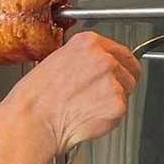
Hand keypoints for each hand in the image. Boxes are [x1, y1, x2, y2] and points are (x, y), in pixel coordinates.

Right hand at [0, 31, 140, 153]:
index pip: (122, 51)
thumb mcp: (55, 60)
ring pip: (126, 92)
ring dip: (113, 100)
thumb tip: (96, 66)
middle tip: (99, 95)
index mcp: (88, 43)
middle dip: (120, 83)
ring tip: (86, 106)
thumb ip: (83, 59)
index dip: (120, 65)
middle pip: (130, 71)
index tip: (118, 72)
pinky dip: (108, 117)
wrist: (33, 121)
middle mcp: (104, 59)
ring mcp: (113, 83)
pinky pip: (120, 112)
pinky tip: (87, 116)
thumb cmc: (36, 97)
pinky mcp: (117, 106)